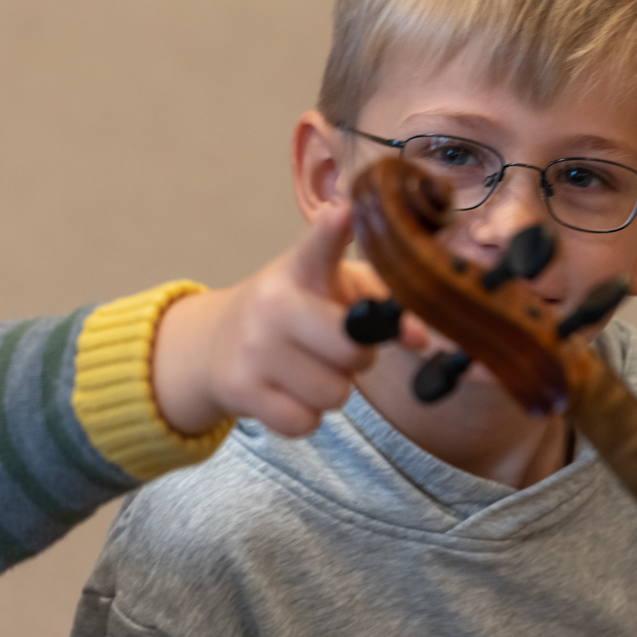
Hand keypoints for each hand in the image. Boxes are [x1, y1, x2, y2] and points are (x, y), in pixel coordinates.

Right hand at [153, 202, 427, 436]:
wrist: (217, 343)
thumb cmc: (297, 313)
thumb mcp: (335, 291)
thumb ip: (383, 305)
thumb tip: (420, 339)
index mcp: (301, 270)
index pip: (318, 248)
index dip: (331, 232)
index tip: (342, 214)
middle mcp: (272, 304)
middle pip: (350, 350)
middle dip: (355, 359)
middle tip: (333, 349)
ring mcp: (251, 347)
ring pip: (331, 394)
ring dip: (330, 391)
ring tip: (306, 370)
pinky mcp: (238, 387)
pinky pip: (304, 422)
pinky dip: (304, 415)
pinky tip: (285, 392)